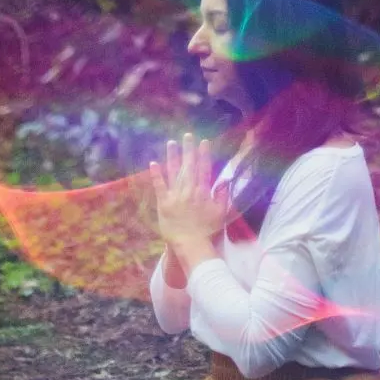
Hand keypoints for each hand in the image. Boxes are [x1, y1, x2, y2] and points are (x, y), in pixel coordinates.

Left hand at [150, 133, 228, 249]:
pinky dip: (156, 174)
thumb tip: (225, 180)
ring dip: (173, 156)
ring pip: (174, 172)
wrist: (191, 244)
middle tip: (187, 135)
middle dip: (188, 150)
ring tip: (171, 143)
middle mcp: (189, 191)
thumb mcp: (220, 213)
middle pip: (189, 166)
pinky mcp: (163, 203)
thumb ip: (222, 195)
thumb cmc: (207, 230)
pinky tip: (153, 163)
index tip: (204, 141)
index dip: (204, 154)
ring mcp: (175, 196)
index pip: (204, 169)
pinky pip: (159, 186)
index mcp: (203, 192)